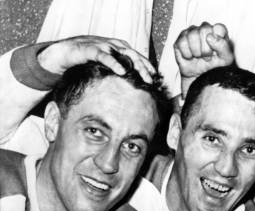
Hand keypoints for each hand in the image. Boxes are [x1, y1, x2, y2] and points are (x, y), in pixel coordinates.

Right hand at [37, 35, 155, 82]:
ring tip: (144, 78)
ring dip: (136, 66)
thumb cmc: (86, 60)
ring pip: (124, 54)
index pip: (137, 56)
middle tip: (152, 81)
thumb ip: (116, 70)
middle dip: (145, 67)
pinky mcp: (90, 49)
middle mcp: (113, 44)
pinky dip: (115, 63)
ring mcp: (102, 45)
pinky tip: (122, 71)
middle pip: (134, 54)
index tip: (156, 77)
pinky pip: (105, 56)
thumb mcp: (105, 66)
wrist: (63, 53)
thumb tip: (129, 87)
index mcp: (118, 48)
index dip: (147, 65)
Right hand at [174, 22, 233, 96]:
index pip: (219, 27)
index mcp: (218, 32)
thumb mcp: (226, 59)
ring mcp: (191, 33)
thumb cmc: (215, 66)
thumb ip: (223, 46)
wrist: (201, 78)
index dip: (217, 40)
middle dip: (206, 48)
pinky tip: (190, 57)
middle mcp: (204, 29)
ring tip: (199, 57)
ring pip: (192, 34)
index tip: (216, 51)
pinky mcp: (180, 40)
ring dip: (196, 51)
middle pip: (204, 29)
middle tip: (207, 57)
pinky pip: (182, 43)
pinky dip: (187, 54)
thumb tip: (210, 37)